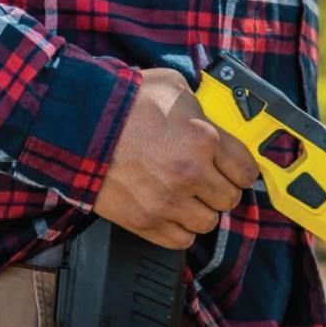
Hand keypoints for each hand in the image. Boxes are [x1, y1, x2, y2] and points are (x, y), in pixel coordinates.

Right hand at [94, 67, 258, 247]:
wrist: (78, 124)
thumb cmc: (123, 102)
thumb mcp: (174, 86)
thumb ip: (202, 107)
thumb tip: (214, 118)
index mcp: (204, 138)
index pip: (247, 170)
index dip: (241, 170)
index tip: (235, 171)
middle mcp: (191, 173)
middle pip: (230, 199)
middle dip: (220, 190)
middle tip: (207, 182)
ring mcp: (169, 201)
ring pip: (208, 223)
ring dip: (200, 211)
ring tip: (187, 197)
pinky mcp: (146, 220)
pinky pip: (181, 240)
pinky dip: (179, 229)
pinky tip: (171, 212)